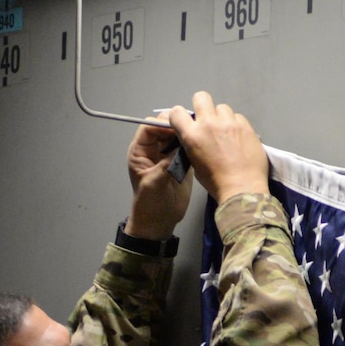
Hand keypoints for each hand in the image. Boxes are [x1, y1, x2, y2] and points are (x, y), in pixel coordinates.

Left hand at [124, 122, 192, 239]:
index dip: (162, 124)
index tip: (178, 127)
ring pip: (177, 135)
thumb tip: (181, 147)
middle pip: (164, 128)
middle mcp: (154, 149)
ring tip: (201, 136)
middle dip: (177, 126)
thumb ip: (166, 164)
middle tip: (193, 130)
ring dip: (187, 134)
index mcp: (140, 150)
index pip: (149, 127)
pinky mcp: (181, 162)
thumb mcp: (154, 182)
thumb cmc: (149, 203)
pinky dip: (194, 145)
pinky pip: (187, 147)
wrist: (159, 221)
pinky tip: (203, 147)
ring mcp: (168, 154)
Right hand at [168, 91, 270, 204]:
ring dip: (222, 117)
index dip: (180, 116)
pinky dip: (236, 125)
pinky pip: (238, 117)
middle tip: (207, 120)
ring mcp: (229, 123)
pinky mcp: (246, 126)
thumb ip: (192, 144)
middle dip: (202, 106)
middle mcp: (209, 124)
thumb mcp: (194, 162)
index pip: (177, 111)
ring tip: (227, 133)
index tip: (186, 122)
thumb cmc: (216, 182)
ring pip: (222, 107)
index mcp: (192, 135)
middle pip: (201, 97)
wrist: (242, 188)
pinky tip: (239, 139)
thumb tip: (196, 136)